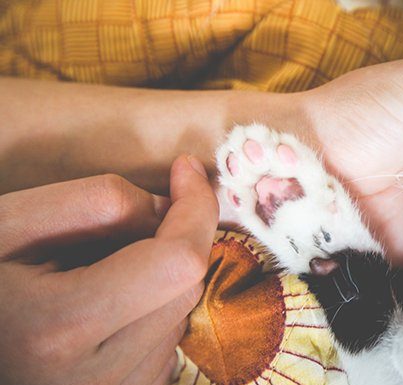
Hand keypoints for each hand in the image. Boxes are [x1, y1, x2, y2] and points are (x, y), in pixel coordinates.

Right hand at [0, 156, 217, 384]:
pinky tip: (106, 303)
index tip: (187, 170)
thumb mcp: (9, 224)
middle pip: (185, 285)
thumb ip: (95, 203)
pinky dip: (153, 308)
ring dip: (161, 276)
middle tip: (124, 222)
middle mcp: (98, 374)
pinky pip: (166, 341)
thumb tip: (169, 207)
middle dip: (173, 238)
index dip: (195, 207)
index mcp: (62, 325)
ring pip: (180, 313)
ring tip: (96, 271)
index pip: (178, 261)